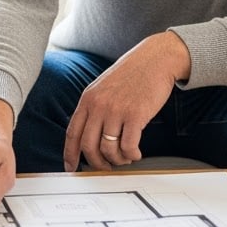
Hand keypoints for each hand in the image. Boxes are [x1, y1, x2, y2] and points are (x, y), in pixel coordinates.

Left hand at [62, 31, 189, 171]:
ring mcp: (116, 110)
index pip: (72, 133)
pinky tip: (136, 153)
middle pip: (88, 147)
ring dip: (117, 160)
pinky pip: (128, 146)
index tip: (72, 167)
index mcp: (88, 99)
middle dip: (97, 163)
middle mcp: (98, 105)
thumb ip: (95, 108)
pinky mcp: (135, 115)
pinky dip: (132, 155)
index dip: (70, 154)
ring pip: (108, 150)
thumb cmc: (132, 73)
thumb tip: (91, 136)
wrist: (155, 59)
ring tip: (126, 157)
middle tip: (107, 167)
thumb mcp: (104, 87)